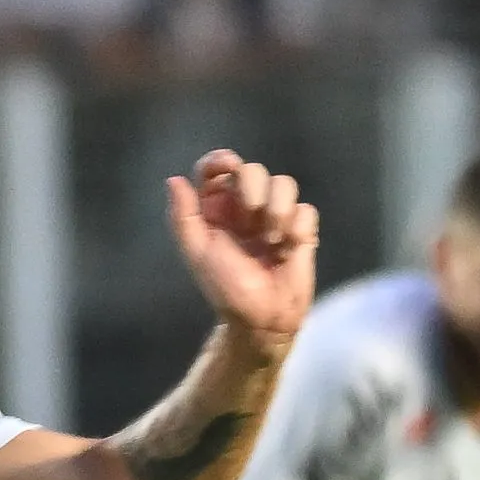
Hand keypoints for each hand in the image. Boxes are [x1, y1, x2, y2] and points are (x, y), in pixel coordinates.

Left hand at [167, 149, 319, 344]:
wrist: (262, 318)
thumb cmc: (226, 288)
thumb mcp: (198, 253)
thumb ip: (183, 217)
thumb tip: (174, 179)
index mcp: (216, 210)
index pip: (216, 169)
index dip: (221, 160)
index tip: (228, 166)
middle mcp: (245, 208)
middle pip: (253, 170)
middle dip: (253, 190)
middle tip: (249, 223)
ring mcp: (274, 217)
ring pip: (284, 183)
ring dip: (278, 209)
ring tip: (272, 240)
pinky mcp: (301, 229)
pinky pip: (306, 209)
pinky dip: (297, 227)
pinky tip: (288, 248)